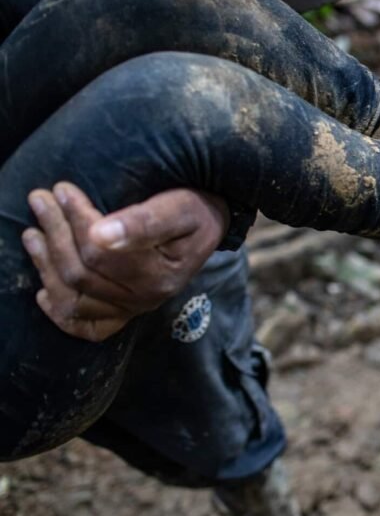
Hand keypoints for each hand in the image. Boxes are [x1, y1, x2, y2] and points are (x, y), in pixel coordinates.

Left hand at [21, 183, 228, 341]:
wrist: (211, 226)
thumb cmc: (195, 211)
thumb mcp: (179, 208)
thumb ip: (144, 221)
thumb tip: (99, 234)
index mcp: (159, 275)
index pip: (99, 253)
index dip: (75, 220)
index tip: (61, 189)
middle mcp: (145, 299)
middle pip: (81, 274)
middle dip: (55, 234)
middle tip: (40, 199)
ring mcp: (133, 309)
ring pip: (74, 298)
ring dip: (46, 267)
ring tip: (33, 234)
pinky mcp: (125, 313)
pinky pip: (86, 326)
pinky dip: (60, 313)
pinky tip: (44, 291)